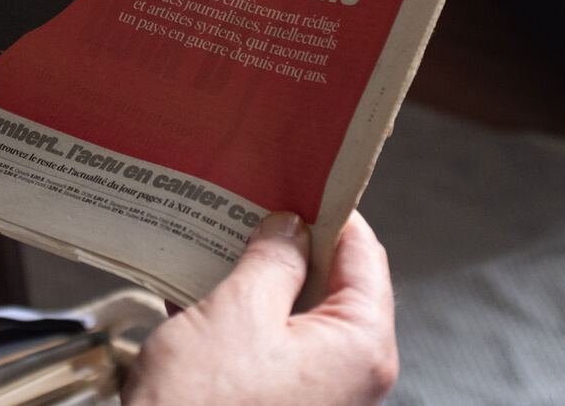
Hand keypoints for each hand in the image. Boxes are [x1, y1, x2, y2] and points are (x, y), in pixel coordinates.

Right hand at [124, 211, 397, 404]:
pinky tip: (201, 295)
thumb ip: (273, 259)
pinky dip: (242, 319)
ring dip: (256, 280)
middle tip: (250, 206)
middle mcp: (352, 375)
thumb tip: (290, 227)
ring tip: (218, 243)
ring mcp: (319, 395)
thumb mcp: (238, 311)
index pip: (363, 253)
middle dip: (287, 244)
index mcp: (361, 346)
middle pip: (331, 284)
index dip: (329, 210)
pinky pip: (271, 348)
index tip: (297, 180)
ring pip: (295, 316)